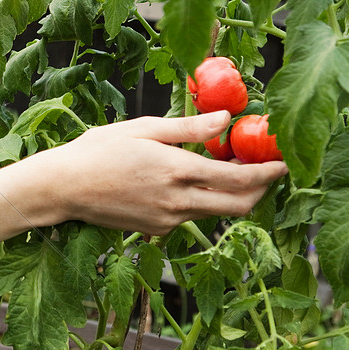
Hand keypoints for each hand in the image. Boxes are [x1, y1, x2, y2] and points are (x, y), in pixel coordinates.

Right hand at [48, 111, 287, 235]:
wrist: (63, 189)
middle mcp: (177, 201)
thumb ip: (188, 128)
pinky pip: (191, 216)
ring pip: (216, 212)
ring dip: (231, 194)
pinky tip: (191, 181)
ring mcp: (167, 220)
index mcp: (176, 170)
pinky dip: (202, 200)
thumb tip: (225, 120)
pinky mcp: (157, 229)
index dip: (269, 172)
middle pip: (239, 205)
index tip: (284, 162)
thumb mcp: (143, 129)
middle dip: (261, 190)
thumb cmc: (97, 152)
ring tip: (230, 169)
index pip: (240, 179)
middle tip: (268, 170)